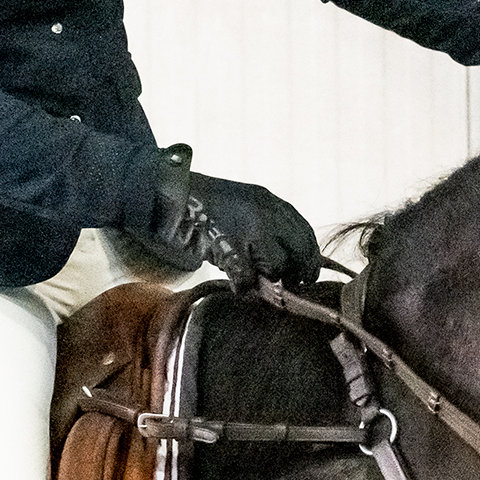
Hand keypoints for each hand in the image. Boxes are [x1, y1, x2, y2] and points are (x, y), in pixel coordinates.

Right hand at [126, 145, 320, 286]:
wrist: (169, 194)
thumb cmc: (205, 206)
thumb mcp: (245, 208)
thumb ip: (267, 229)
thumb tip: (287, 262)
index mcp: (271, 202)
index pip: (305, 233)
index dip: (309, 257)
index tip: (307, 274)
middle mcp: (266, 212)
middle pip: (300, 249)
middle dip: (298, 272)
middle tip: (290, 285)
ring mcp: (248, 227)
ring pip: (277, 264)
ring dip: (269, 279)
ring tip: (257, 282)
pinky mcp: (227, 243)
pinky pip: (246, 276)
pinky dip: (243, 286)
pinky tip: (238, 285)